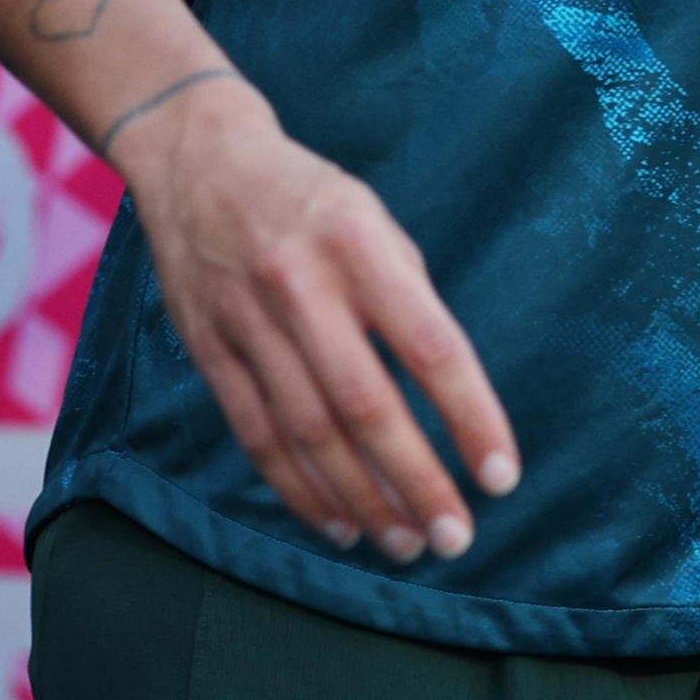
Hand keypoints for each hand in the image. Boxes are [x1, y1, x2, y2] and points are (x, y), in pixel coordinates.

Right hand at [121, 86, 517, 561]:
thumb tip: (449, 403)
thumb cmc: (310, 199)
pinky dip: (298, 489)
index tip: (501, 477)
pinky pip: (256, 434)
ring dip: (361, 500)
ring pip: (308, 432)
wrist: (197, 157)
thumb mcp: (373, 220)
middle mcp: (300, 282)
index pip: (431, 346)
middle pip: (365, 404)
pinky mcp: (208, 347)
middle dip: (416, 481)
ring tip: (403, 542)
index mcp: (358, 242)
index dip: (471, 418)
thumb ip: (408, 301)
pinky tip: (337, 524)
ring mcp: (246, 318)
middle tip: (455, 539)